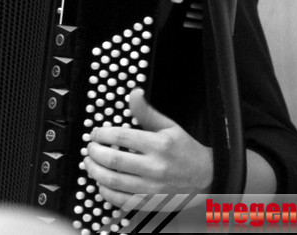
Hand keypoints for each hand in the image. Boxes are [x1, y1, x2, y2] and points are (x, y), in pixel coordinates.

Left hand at [83, 88, 212, 206]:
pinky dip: (105, 191)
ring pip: (113, 181)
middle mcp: (155, 167)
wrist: (206, 178)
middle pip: (113, 160)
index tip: (95, 133)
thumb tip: (134, 93)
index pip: (121, 138)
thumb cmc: (185, 150)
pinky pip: (120, 200)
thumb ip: (147, 112)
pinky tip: (101, 182)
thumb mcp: (168, 126)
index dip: (102, 135)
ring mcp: (152, 188)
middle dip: (94, 153)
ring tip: (90, 163)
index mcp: (159, 145)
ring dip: (95, 171)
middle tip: (89, 148)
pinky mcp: (149, 203)